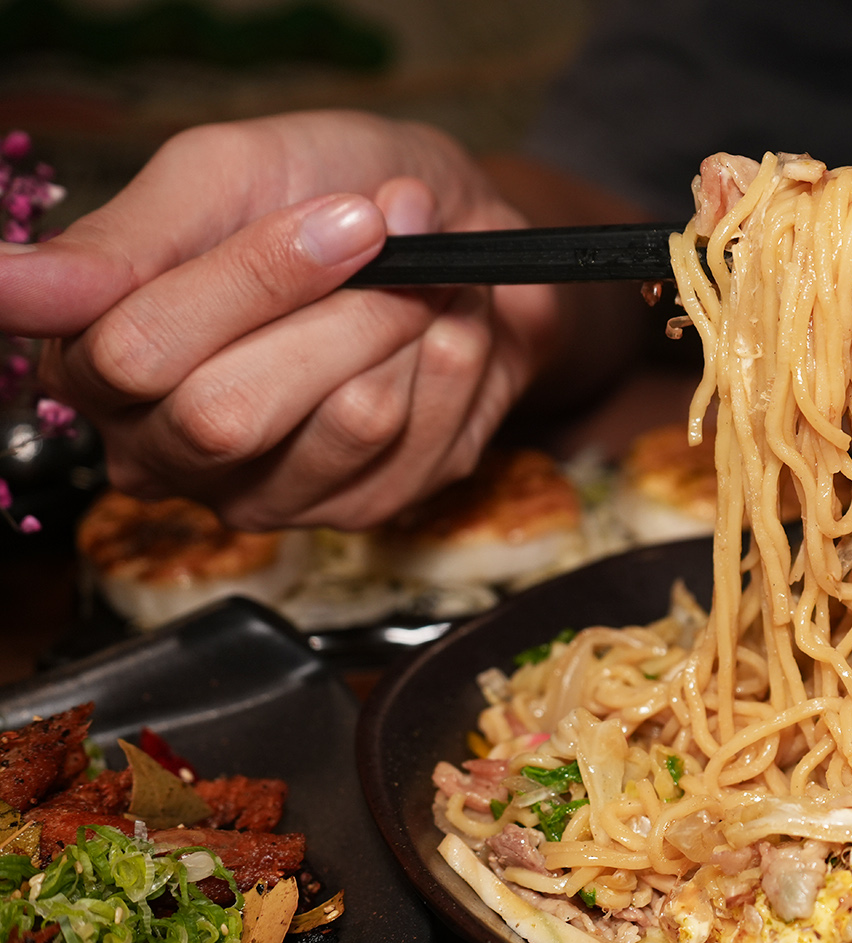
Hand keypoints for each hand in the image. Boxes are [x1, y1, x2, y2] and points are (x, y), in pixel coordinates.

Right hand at [0, 111, 556, 529]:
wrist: (456, 227)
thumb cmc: (329, 187)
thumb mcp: (222, 173)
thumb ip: (124, 238)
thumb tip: (7, 283)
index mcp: (100, 360)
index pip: (136, 352)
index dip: (254, 278)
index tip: (346, 212)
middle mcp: (169, 448)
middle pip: (230, 413)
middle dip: (343, 310)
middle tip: (393, 235)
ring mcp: (268, 492)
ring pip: (345, 426)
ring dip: (407, 330)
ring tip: (421, 281)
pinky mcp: (363, 508)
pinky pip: (421, 447)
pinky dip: (452, 367)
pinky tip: (444, 334)